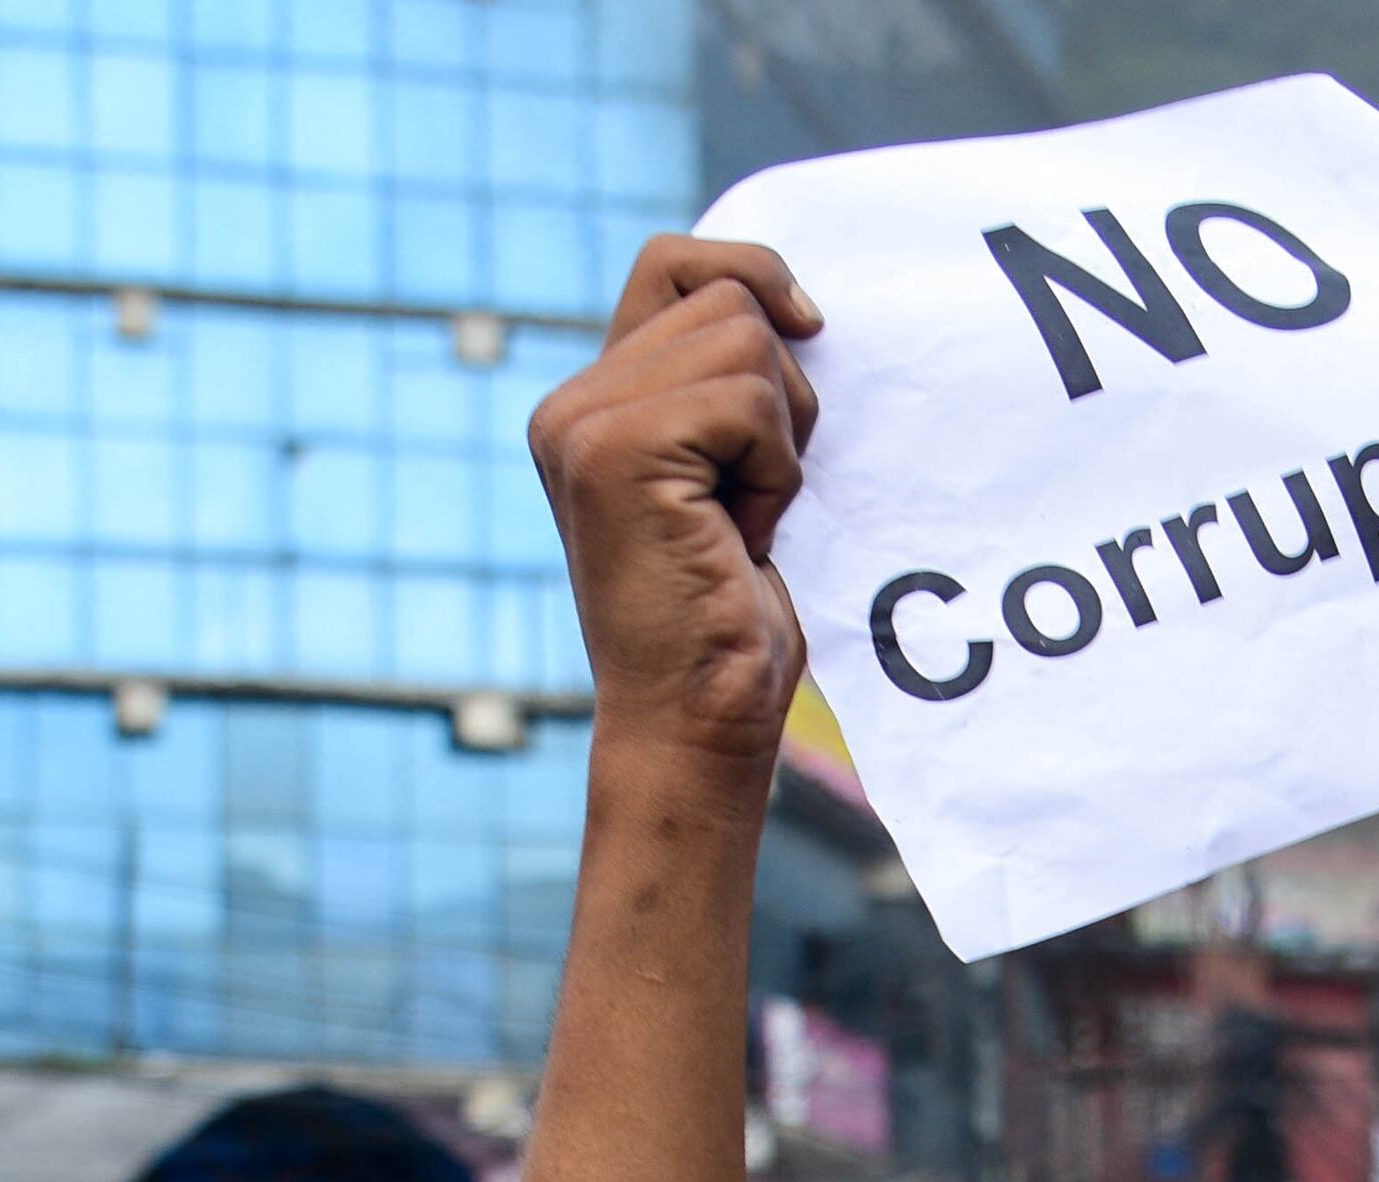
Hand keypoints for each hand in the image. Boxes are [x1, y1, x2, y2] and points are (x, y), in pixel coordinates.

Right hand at [527, 237, 820, 766]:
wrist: (697, 719)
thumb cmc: (729, 618)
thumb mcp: (731, 480)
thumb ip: (725, 393)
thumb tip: (792, 306)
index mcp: (591, 403)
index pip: (673, 264)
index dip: (749, 272)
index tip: (809, 327)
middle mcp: (570, 403)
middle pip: (728, 300)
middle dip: (781, 395)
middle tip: (752, 496)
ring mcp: (583, 422)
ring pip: (745, 341)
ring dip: (780, 442)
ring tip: (740, 522)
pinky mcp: (615, 450)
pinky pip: (750, 403)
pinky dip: (774, 473)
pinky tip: (740, 538)